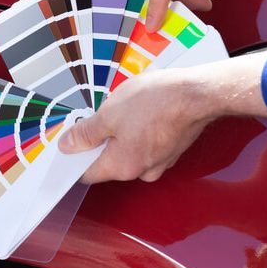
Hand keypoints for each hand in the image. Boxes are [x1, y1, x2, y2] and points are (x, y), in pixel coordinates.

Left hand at [59, 52, 266, 183]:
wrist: (198, 94)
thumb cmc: (157, 102)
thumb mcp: (110, 113)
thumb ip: (86, 133)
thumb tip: (68, 145)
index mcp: (122, 167)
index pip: (87, 173)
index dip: (75, 157)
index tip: (71, 141)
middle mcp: (141, 172)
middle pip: (108, 162)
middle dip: (101, 140)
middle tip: (101, 114)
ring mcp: (159, 162)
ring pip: (129, 152)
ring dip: (122, 134)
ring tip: (127, 109)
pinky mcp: (171, 150)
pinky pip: (146, 145)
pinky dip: (140, 132)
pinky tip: (144, 111)